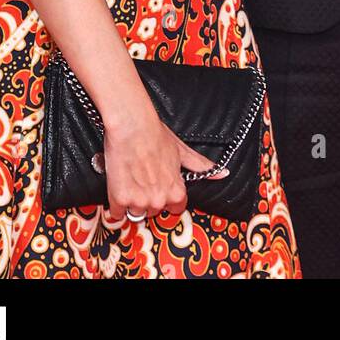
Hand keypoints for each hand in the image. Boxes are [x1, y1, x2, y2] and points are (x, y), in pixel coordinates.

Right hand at [103, 103, 227, 221]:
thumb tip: (222, 173)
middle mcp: (158, 200)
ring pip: (136, 212)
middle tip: (145, 178)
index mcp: (176, 191)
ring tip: (132, 178)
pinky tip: (120, 186)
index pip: (176, 208)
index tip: (161, 187)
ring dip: (133, 200)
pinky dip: (117, 203)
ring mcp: (138, 202)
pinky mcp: (119, 199)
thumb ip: (201, 166)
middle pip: (154, 211)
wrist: (132, 126)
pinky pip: (117, 213)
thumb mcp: (182, 150)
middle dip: (150, 197)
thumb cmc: (155, 135)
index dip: (168, 197)